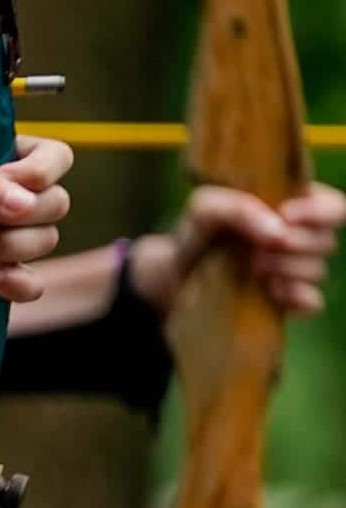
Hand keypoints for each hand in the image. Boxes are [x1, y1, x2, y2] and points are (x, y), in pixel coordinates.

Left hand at [0, 135, 74, 317]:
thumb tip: (23, 203)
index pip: (53, 157)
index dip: (41, 171)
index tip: (5, 180)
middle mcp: (5, 198)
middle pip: (57, 203)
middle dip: (19, 217)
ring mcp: (3, 238)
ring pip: (47, 242)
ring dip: (8, 248)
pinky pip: (34, 283)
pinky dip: (16, 283)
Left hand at [129, 182, 341, 314]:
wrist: (178, 274)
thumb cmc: (196, 232)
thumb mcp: (205, 208)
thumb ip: (237, 207)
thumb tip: (278, 230)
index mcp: (291, 206)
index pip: (334, 206)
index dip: (320, 211)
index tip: (286, 215)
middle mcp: (301, 237)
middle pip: (327, 240)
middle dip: (294, 243)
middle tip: (256, 248)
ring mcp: (298, 270)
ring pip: (318, 270)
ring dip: (286, 268)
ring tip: (252, 267)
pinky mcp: (290, 300)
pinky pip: (312, 301)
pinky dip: (295, 296)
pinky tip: (271, 290)